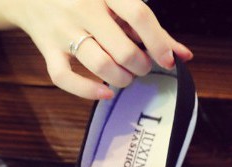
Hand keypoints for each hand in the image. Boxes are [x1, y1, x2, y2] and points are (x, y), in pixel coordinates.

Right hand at [7, 0, 192, 98]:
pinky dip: (88, 91)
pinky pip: (65, 78)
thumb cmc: (87, 0)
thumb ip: (152, 28)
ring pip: (100, 65)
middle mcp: (82, 8)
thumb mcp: (117, 4)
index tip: (168, 61)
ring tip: (125, 76)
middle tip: (141, 66)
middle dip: (141, 66)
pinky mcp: (47, 49)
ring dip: (121, 79)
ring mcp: (62, 30)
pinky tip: (105, 92)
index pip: (138, 15)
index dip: (158, 43)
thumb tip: (184, 56)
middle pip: (123, 49)